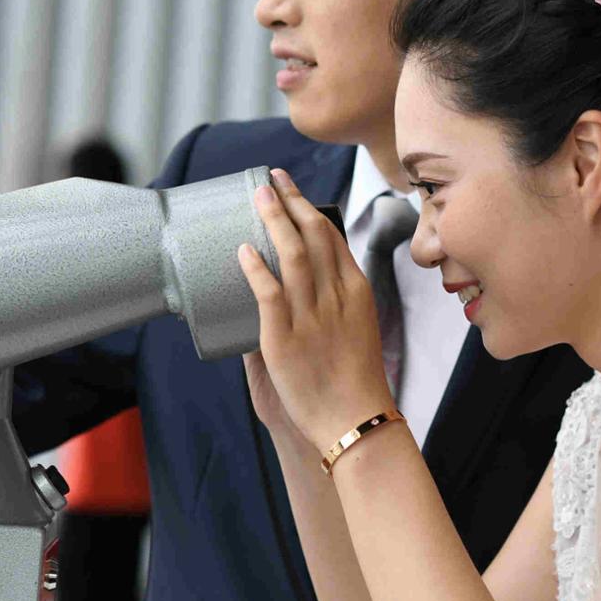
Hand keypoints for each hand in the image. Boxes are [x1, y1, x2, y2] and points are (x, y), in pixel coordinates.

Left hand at [236, 169, 394, 454]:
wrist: (356, 421)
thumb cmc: (354, 383)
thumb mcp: (353, 333)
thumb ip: (326, 311)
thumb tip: (289, 297)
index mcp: (356, 292)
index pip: (332, 238)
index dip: (310, 209)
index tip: (293, 191)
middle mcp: (337, 296)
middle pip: (313, 235)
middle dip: (291, 201)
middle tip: (271, 179)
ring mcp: (312, 315)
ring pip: (291, 254)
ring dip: (273, 219)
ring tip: (257, 197)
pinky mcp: (287, 337)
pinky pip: (269, 291)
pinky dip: (256, 267)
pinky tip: (244, 250)